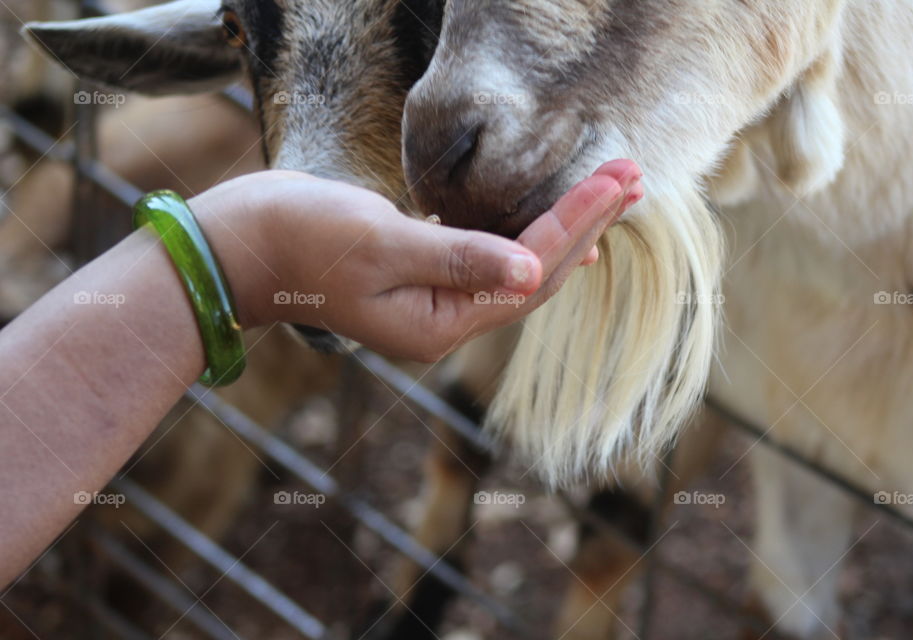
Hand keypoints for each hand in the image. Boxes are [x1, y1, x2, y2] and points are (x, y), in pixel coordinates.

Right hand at [189, 160, 642, 361]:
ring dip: (564, 227)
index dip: (576, 224)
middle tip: (635, 177)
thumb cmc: (301, 239)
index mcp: (439, 323)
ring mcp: (434, 301)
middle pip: (534, 274)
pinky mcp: (423, 275)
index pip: (529, 273)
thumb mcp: (380, 245)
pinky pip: (491, 259)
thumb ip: (458, 258)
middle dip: (585, 224)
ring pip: (518, 266)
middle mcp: (445, 320)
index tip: (618, 181)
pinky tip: (553, 225)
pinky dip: (525, 235)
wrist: (241, 244)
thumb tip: (532, 272)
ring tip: (613, 192)